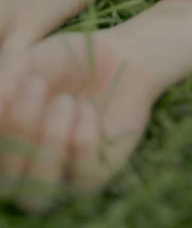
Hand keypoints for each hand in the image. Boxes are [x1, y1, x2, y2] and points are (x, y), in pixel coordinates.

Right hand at [0, 29, 156, 211]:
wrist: (118, 57)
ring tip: (64, 100)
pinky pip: (82, 179)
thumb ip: (7, 82)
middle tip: (36, 83)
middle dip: (19, 128)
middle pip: (8, 182)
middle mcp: (24, 170)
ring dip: (48, 143)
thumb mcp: (32, 63)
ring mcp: (58, 178)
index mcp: (4, 144)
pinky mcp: (94, 176)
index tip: (21, 81)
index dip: (1, 123)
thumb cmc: (66, 61)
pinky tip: (86, 109)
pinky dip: (82, 144)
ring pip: (38, 196)